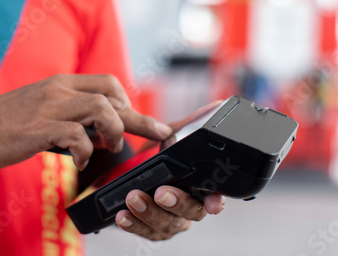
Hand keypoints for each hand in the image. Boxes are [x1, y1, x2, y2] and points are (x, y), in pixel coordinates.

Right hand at [0, 74, 171, 170]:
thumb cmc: (11, 124)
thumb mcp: (47, 114)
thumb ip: (76, 121)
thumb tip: (105, 139)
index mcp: (63, 84)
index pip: (108, 84)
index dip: (129, 101)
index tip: (142, 121)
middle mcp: (60, 90)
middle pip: (112, 97)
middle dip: (140, 118)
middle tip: (160, 133)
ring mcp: (49, 106)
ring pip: (100, 108)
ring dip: (114, 131)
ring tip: (110, 147)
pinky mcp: (38, 127)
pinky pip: (75, 135)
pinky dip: (85, 151)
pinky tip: (80, 161)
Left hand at [116, 101, 225, 239]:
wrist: (124, 171)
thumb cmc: (155, 156)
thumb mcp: (170, 137)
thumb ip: (189, 125)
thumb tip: (214, 105)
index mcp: (199, 187)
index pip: (214, 196)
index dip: (215, 201)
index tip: (212, 204)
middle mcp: (189, 206)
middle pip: (191, 212)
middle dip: (176, 203)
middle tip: (161, 192)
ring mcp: (171, 221)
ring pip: (167, 225)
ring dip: (150, 213)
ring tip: (133, 199)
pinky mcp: (150, 229)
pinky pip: (145, 233)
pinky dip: (134, 225)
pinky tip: (122, 216)